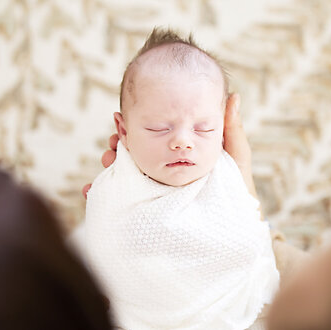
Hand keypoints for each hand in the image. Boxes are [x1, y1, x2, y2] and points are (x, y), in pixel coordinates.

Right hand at [82, 94, 256, 197]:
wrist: (238, 233)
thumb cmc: (241, 194)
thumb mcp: (237, 158)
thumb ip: (231, 129)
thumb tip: (233, 96)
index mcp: (180, 157)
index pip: (151, 138)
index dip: (133, 129)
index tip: (119, 121)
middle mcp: (166, 173)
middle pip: (134, 156)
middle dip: (117, 150)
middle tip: (110, 146)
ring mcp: (158, 193)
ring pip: (126, 177)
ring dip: (110, 170)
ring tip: (104, 165)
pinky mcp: (153, 213)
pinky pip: (124, 204)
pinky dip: (103, 197)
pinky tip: (89, 192)